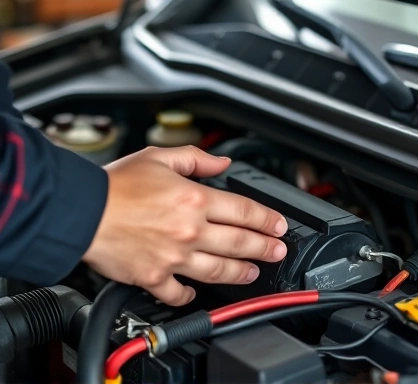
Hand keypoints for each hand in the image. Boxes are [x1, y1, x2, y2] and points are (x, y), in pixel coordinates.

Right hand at [82, 146, 287, 305]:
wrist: (81, 211)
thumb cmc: (115, 185)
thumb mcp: (159, 157)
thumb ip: (196, 158)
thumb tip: (222, 163)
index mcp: (193, 199)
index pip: (244, 210)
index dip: (267, 219)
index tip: (279, 226)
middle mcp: (189, 229)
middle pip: (240, 242)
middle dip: (265, 248)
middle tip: (277, 251)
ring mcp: (174, 256)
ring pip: (218, 270)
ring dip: (240, 272)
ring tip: (252, 272)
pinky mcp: (154, 276)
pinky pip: (179, 292)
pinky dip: (190, 295)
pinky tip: (196, 292)